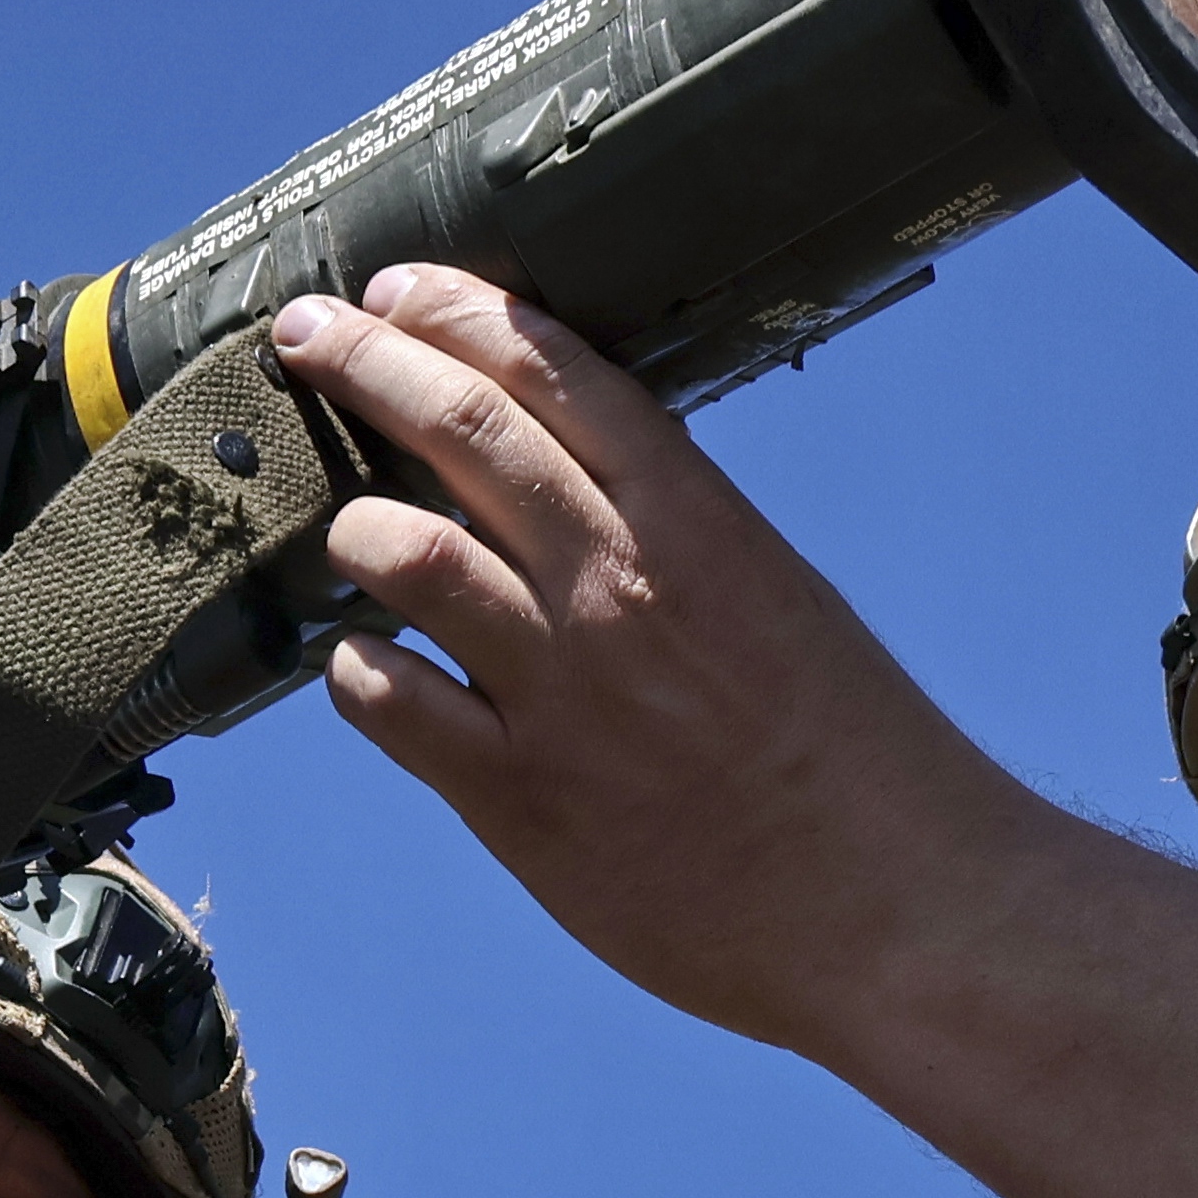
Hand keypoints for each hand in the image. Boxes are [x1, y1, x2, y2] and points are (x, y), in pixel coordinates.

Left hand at [265, 268, 1007, 1048]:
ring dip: (355, 524)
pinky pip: (391, 704)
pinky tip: (364, 667)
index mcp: (699, 525)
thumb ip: (678, 535)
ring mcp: (565, 692)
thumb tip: (576, 486)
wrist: (893, 908)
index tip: (398, 289)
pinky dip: (357, 671)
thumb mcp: (781, 600)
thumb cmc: (853, 760)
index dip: (460, 314)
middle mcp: (621, 588)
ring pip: (405, 553)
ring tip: (344, 528)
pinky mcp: (521, 799)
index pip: (557, 375)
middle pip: (465, 431)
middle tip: (304, 337)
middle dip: (367, 363)